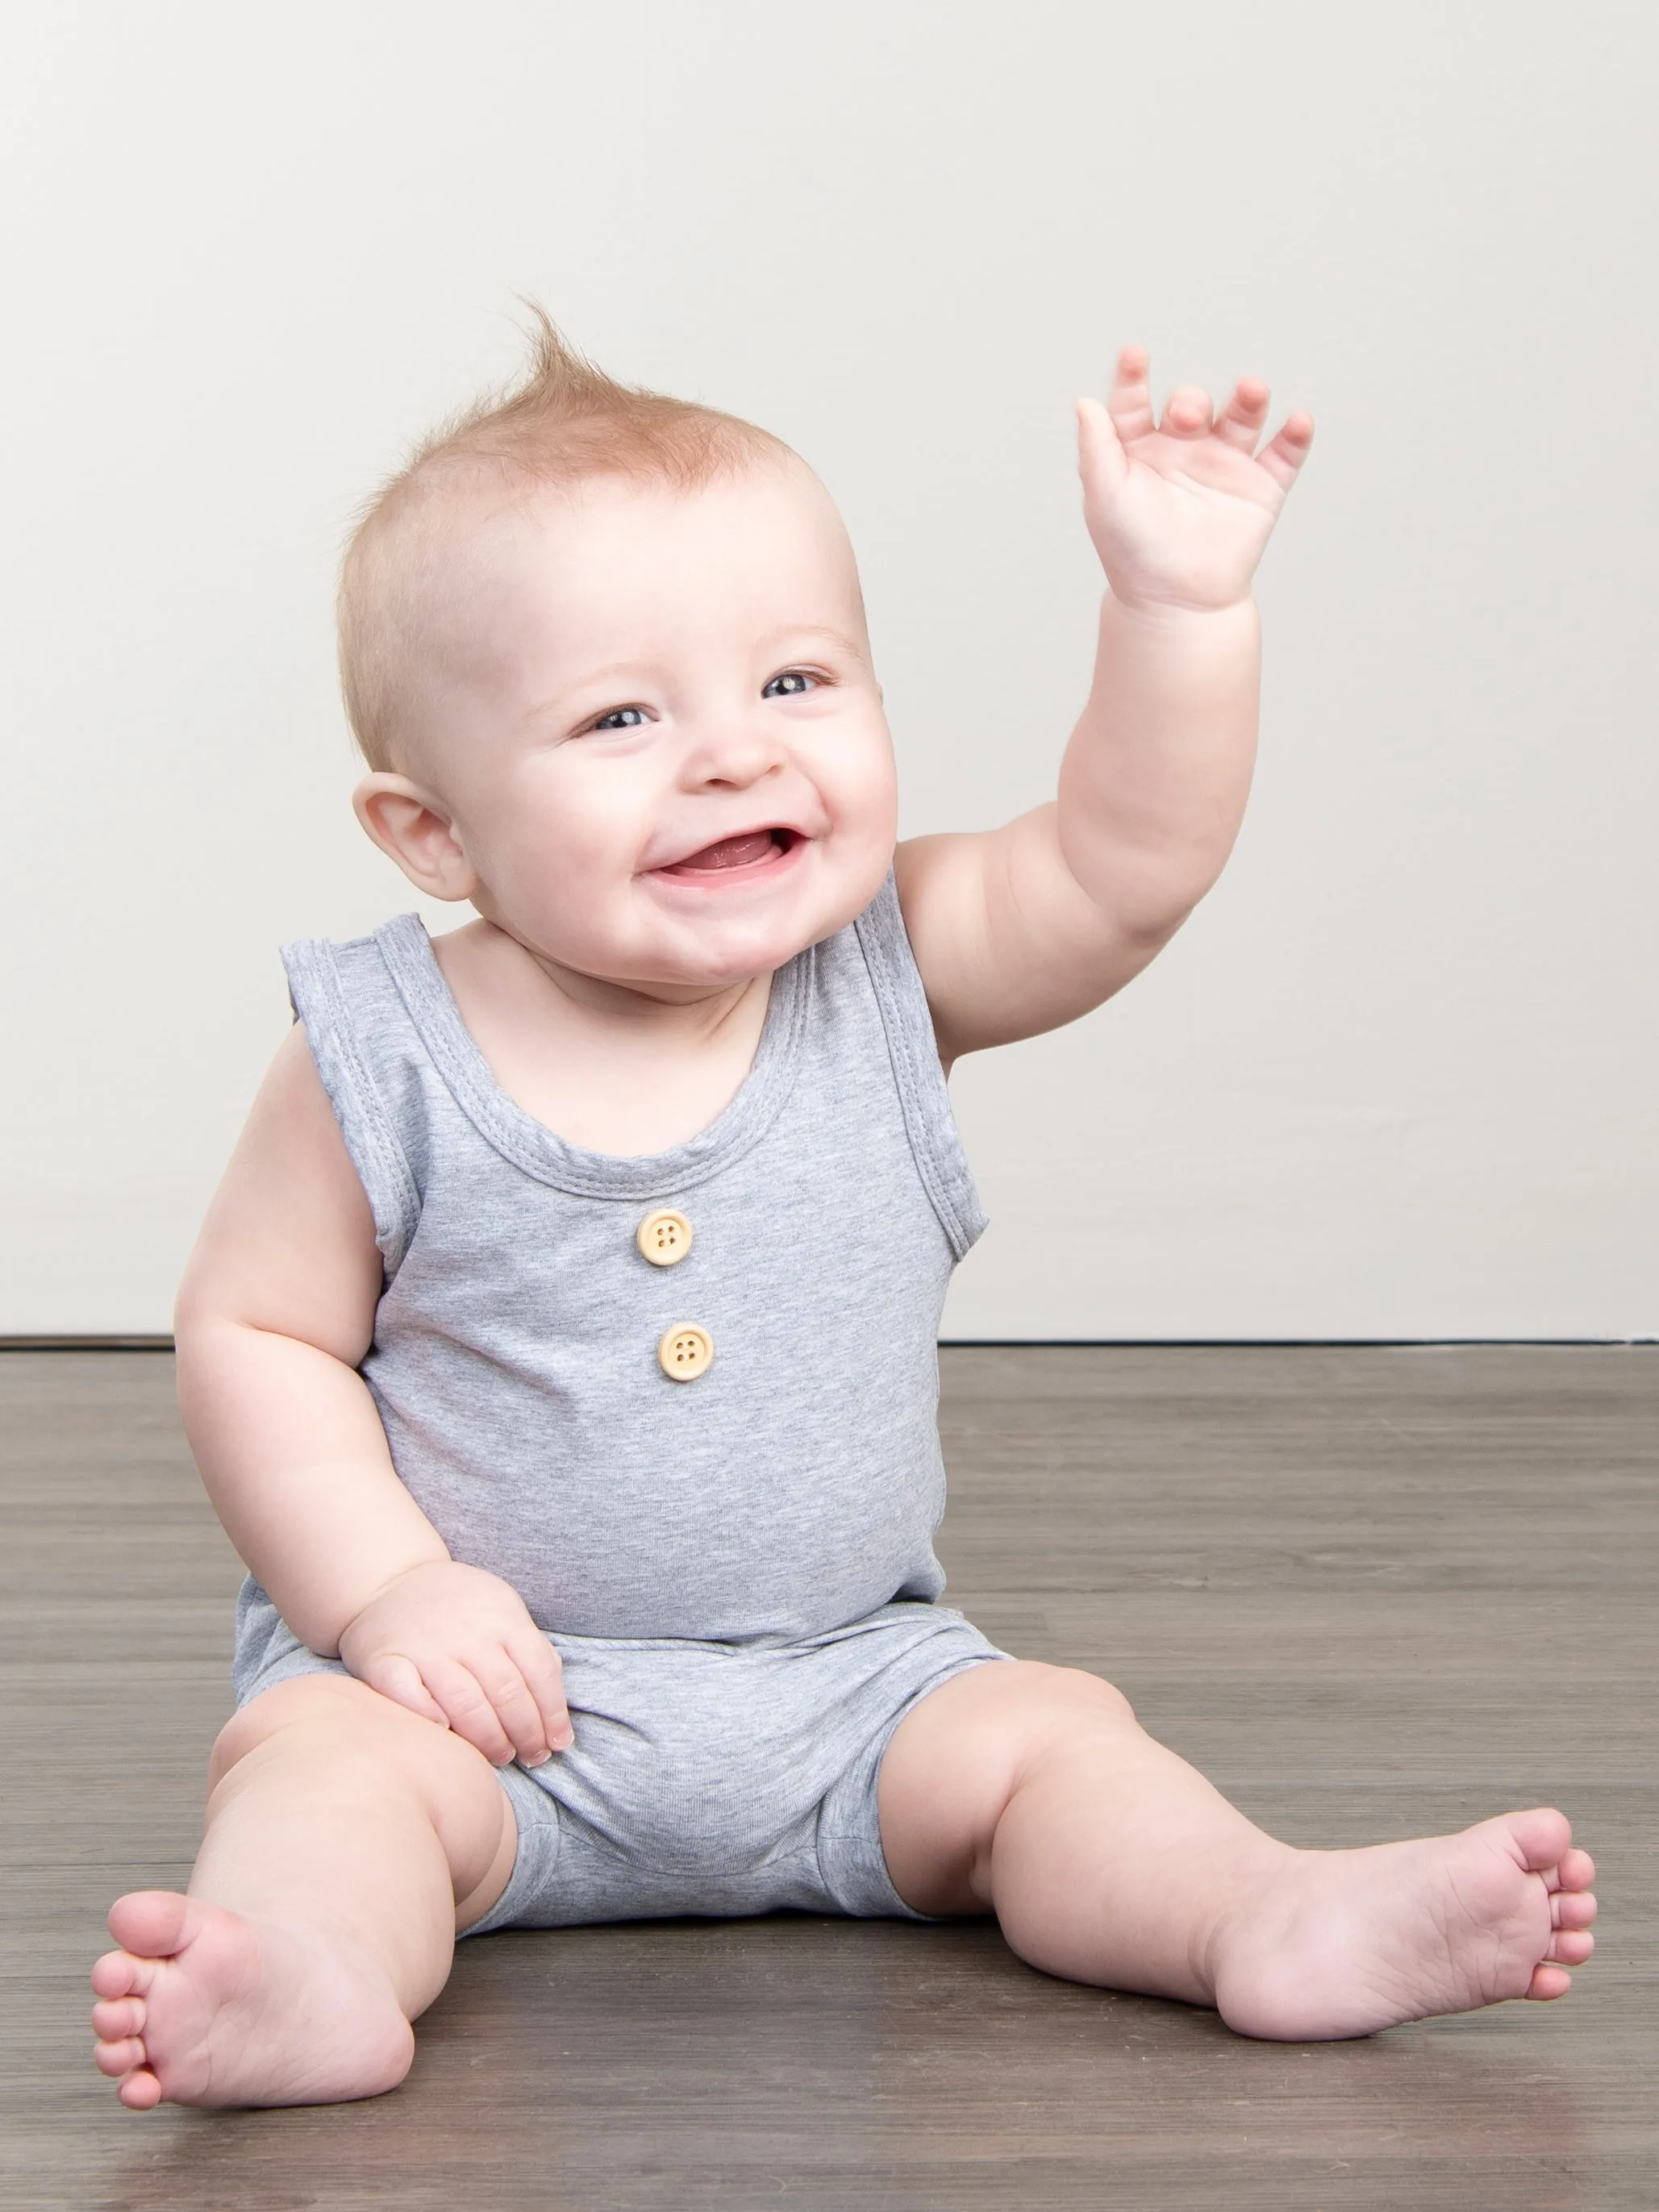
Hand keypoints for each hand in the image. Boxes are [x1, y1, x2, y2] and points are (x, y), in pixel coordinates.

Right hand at [338, 1559, 572, 1767]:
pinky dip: (430, 1720)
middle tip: (531, 1757)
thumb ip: (529, 1648)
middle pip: (506, 1692)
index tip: (559, 1743)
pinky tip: (446, 1735)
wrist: (392, 1580)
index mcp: (502, 1616)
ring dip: (489, 1739)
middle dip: (526, 1733)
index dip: (553, 1713)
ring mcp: (425, 1646)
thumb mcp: (502, 1609)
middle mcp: (466, 1632)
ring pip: (465, 1703)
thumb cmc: (458, 1606)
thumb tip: (554, 1704)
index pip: (540, 1670)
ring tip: (501, 1757)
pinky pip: (409, 1698)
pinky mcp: (385, 1660)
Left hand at [1077, 345, 1312, 614]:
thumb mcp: (1105, 495)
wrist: (1175, 601)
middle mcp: (1183, 451)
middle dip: (1190, 402)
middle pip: (1191, 405)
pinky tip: (1298, 421)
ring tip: (1252, 391)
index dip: (1134, 377)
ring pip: (1241, 418)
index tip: (1135, 355)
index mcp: (1139, 451)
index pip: (1135, 403)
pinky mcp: (1260, 488)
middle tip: (1187, 418)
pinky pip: (1284, 455)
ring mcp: (1224, 467)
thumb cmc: (1132, 551)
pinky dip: (1295, 437)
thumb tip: (1085, 402)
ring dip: (1249, 400)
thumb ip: (1096, 447)